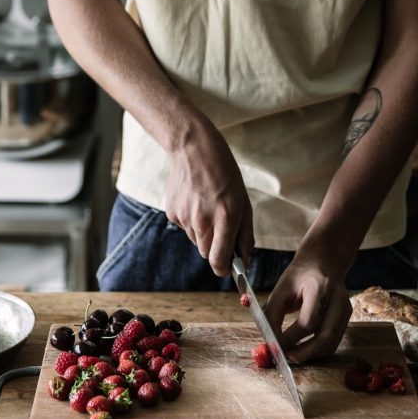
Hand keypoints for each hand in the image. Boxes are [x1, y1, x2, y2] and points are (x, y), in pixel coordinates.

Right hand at [165, 124, 253, 276]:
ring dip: (204, 233)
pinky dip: (192, 222)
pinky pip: (185, 228)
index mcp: (225, 218)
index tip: (228, 268)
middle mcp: (203, 221)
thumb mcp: (244, 202)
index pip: (219, 260)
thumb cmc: (224, 174)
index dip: (224, 269)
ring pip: (196, 241)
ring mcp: (184, 218)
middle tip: (221, 226)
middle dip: (216, 248)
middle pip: (207, 253)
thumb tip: (245, 261)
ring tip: (208, 207)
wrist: (193, 149)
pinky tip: (196, 201)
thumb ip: (245, 235)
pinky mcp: (172, 213)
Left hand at [264, 252, 351, 360]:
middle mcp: (337, 298)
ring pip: (332, 342)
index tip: (275, 346)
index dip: (290, 338)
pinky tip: (305, 349)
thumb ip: (273, 313)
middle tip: (286, 357)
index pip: (307, 321)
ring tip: (294, 355)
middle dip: (304, 352)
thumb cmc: (300, 274)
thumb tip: (269, 340)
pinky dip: (319, 349)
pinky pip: (335, 339)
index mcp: (319, 287)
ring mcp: (346, 308)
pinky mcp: (347, 315)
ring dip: (312, 354)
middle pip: (325, 336)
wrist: (324, 260)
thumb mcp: (281, 288)